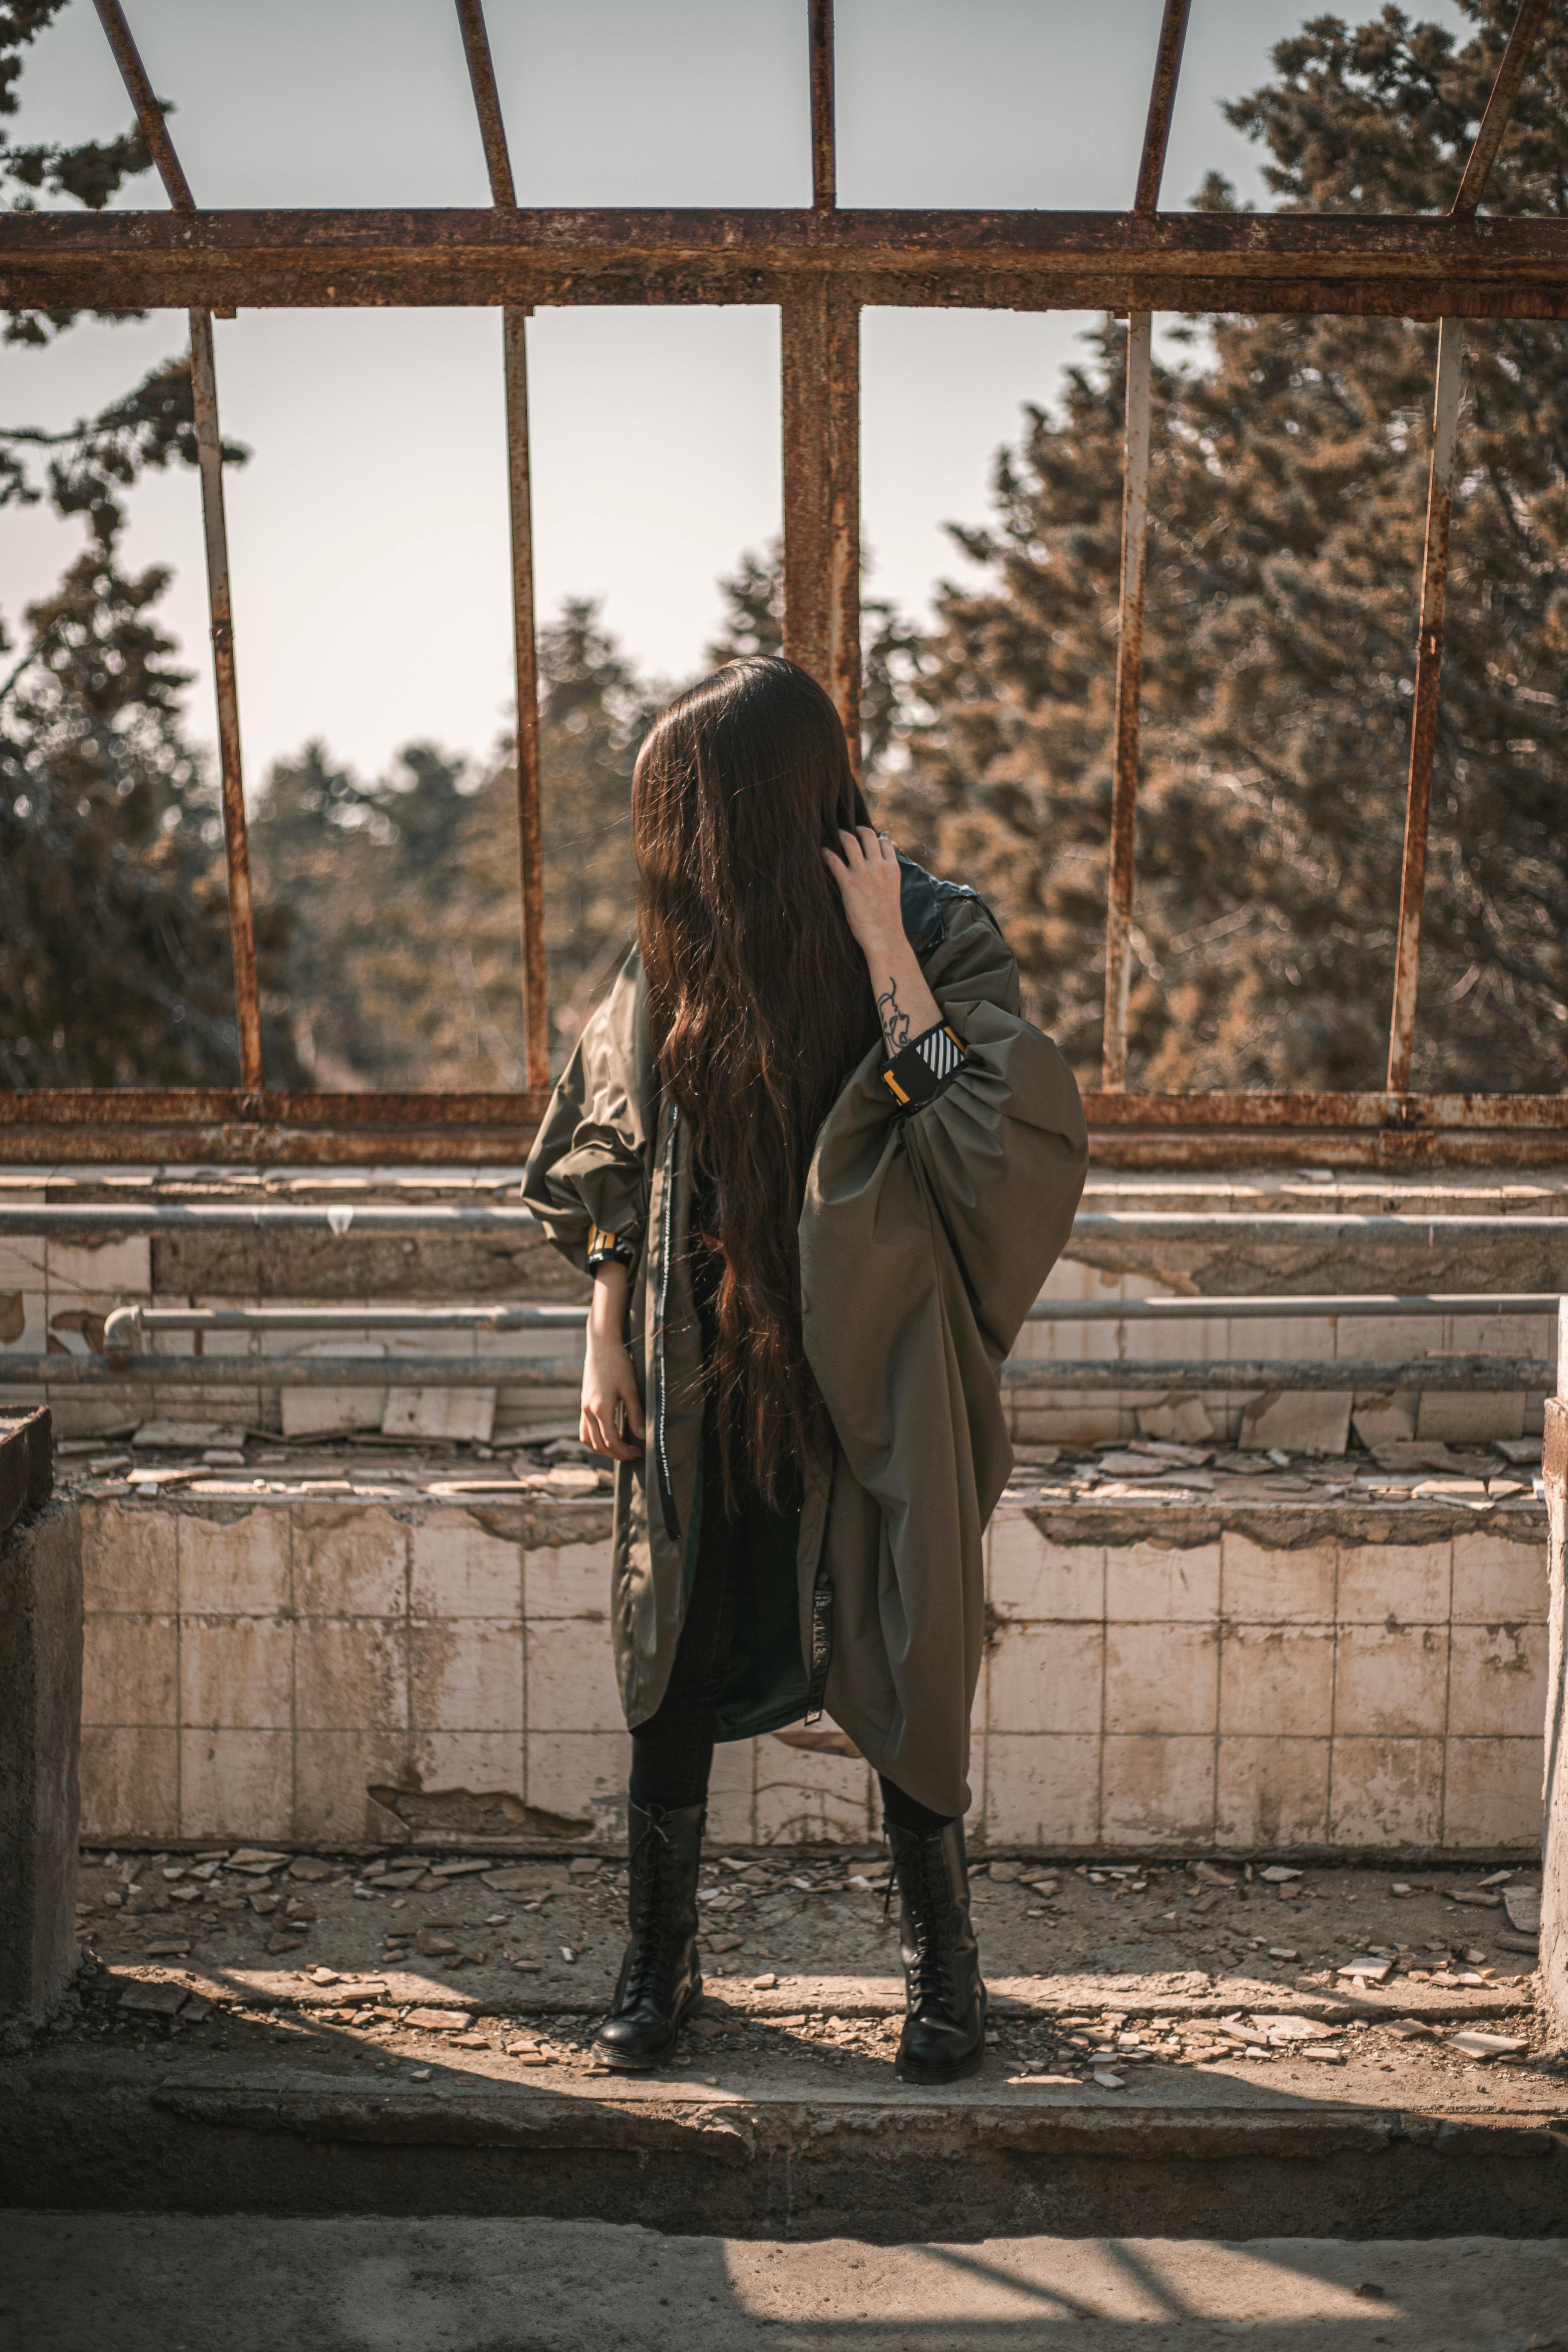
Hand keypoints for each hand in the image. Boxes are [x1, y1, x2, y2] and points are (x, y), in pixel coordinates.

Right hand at [580, 1262, 642, 1461]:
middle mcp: (588, 1410)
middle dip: (616, 1453)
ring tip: (621, 1448)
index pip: (611, 1441)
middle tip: (633, 1453)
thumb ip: (635, 1413)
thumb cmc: (618, 1364)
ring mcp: (583, 1407)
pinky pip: (584, 1429)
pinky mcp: (583, 1403)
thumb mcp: (630, 1388)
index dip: (625, 1451)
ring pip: (588, 1439)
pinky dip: (594, 1438)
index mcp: (600, 1408)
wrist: (602, 1345)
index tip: (639, 1451)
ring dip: (603, 1448)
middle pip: (599, 1444)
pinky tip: (607, 1436)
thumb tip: (641, 1436)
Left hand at [823, 826, 902, 957]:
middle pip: (868, 835)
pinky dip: (826, 853)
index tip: (867, 837)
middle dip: (858, 829)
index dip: (875, 837)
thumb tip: (878, 868)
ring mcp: (863, 872)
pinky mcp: (848, 882)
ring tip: (835, 835)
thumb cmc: (887, 918)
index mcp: (892, 868)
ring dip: (841, 835)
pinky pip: (833, 860)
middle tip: (850, 830)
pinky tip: (822, 852)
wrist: (883, 934)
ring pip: (850, 841)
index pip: (884, 842)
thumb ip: (886, 876)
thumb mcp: (893, 890)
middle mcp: (878, 866)